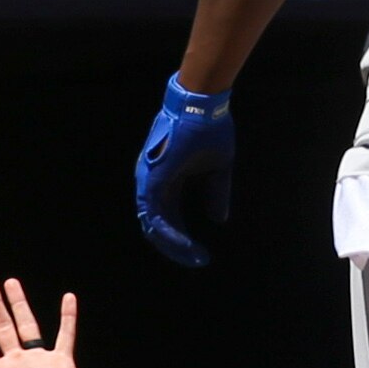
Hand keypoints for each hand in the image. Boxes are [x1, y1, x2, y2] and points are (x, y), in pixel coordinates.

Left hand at [135, 75, 233, 266]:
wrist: (203, 107)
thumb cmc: (210, 130)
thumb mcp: (217, 169)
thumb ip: (216, 194)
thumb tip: (218, 219)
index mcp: (167, 179)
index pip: (169, 217)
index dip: (183, 237)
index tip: (200, 252)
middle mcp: (153, 183)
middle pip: (157, 225)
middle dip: (176, 246)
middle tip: (197, 260)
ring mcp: (149, 181)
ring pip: (152, 224)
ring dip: (172, 244)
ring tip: (193, 257)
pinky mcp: (152, 179)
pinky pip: (154, 214)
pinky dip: (168, 231)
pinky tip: (185, 243)